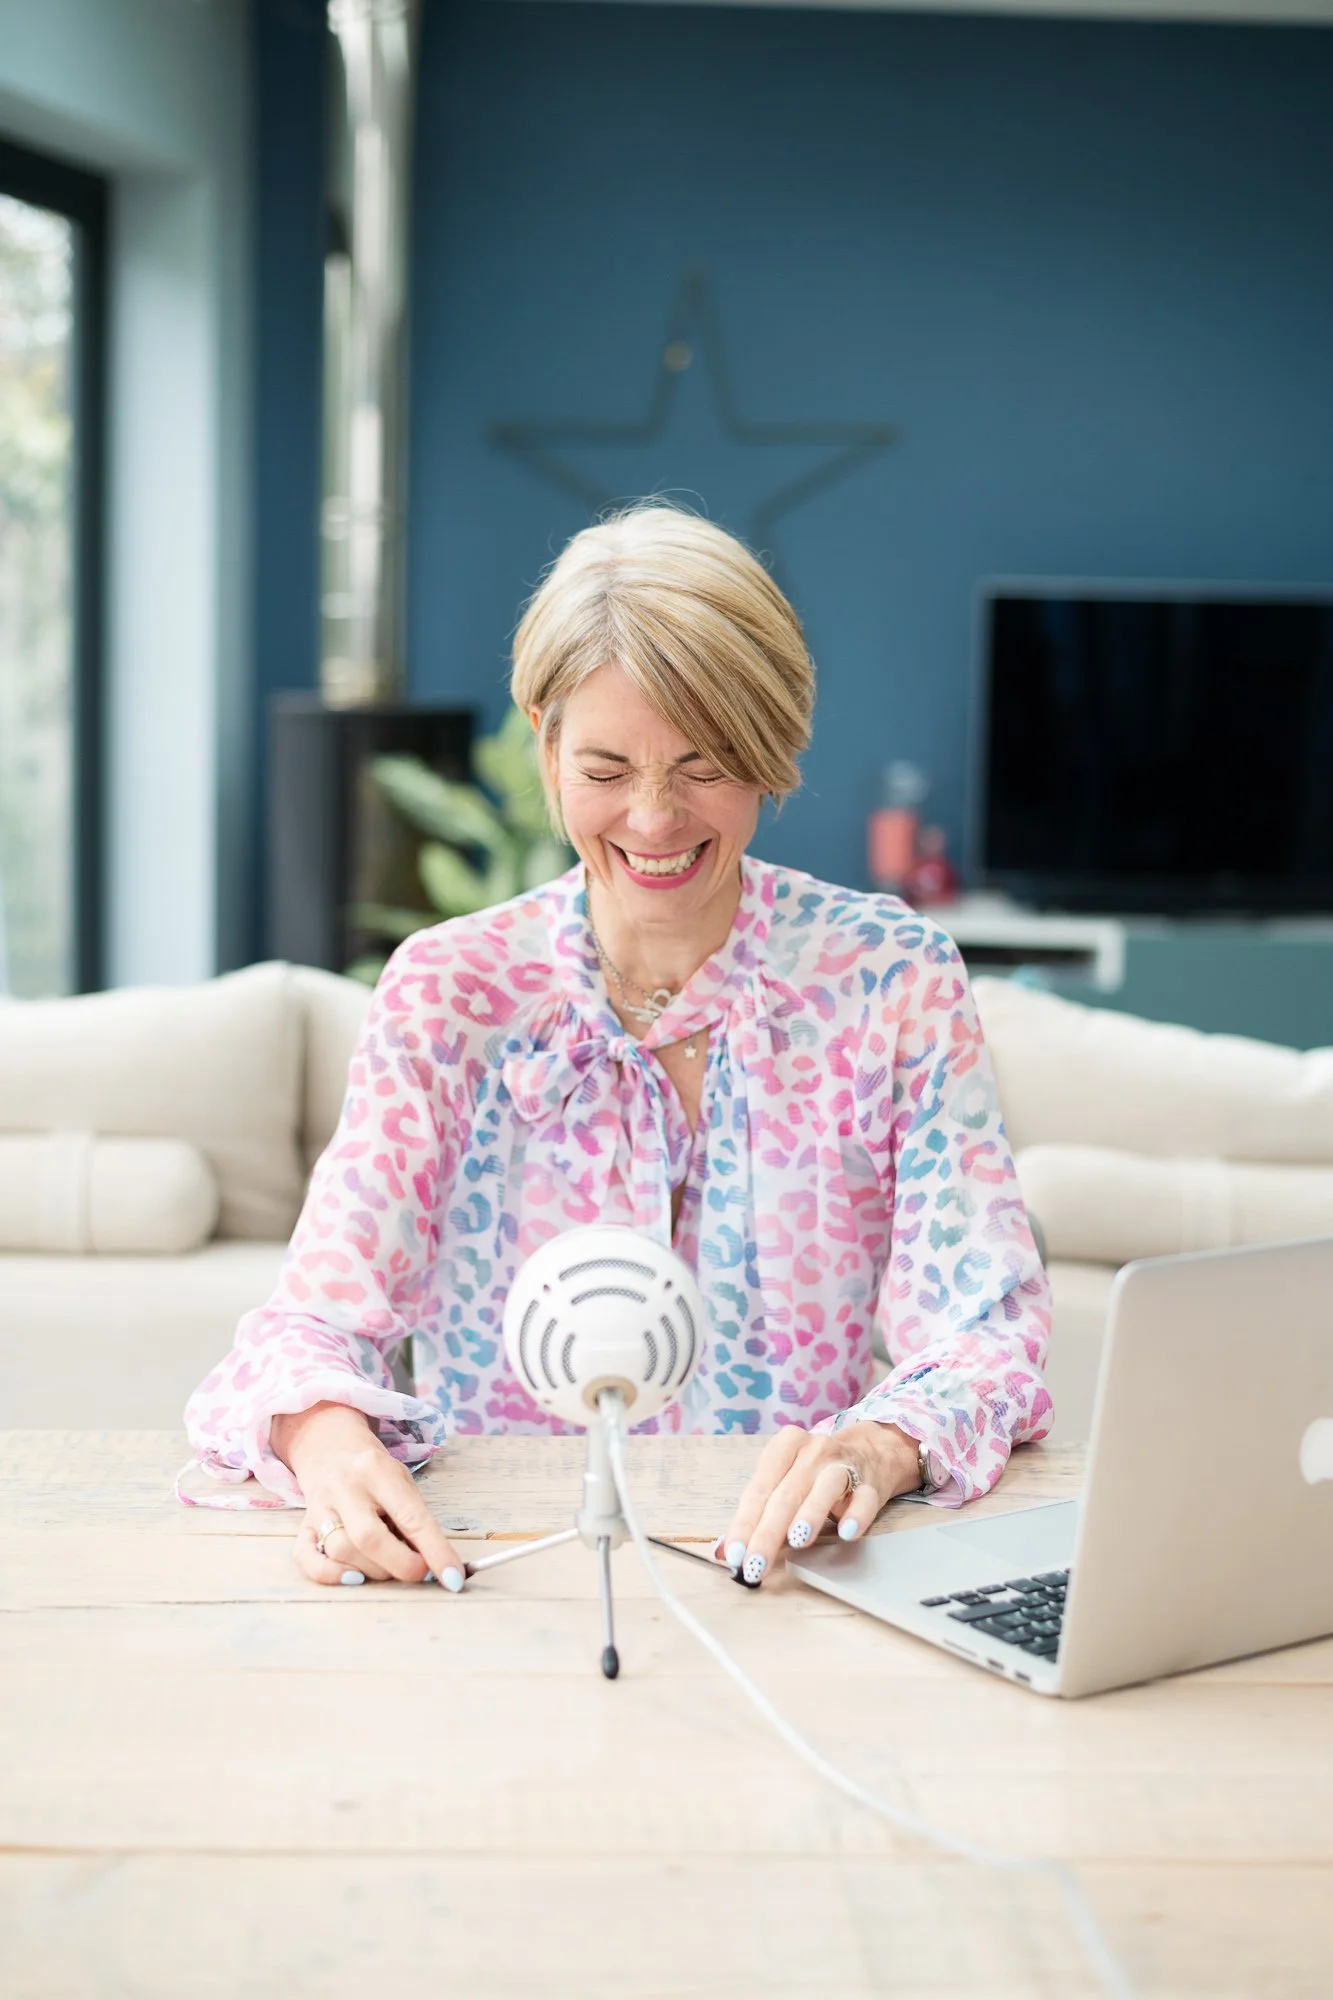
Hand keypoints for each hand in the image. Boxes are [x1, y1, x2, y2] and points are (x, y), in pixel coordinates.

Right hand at [272, 1401, 467, 1591]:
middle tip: (419, 1572)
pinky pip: (307, 1559)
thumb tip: (437, 1565)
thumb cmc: (375, 1473)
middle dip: (401, 1565)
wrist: (331, 1450)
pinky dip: (331, 1576)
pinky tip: (354, 1577)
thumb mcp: (402, 1482)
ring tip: (389, 1564)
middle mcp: (344, 1486)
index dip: (434, 1550)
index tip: (453, 1578)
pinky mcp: (302, 1526)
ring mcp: (319, 1507)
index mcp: (377, 1469)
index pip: (411, 1516)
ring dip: (373, 1571)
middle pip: (368, 1537)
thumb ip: (416, 1519)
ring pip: (341, 1551)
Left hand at [717, 1421, 920, 1586]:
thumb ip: (756, 1514)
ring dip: (810, 1514)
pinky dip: (856, 1516)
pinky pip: (864, 1499)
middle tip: (755, 1565)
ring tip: (797, 1539)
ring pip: (824, 1489)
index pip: (758, 1490)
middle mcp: (813, 1451)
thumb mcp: (782, 1482)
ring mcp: (843, 1465)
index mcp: (785, 1447)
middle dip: (768, 1534)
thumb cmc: (814, 1474)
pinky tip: (847, 1532)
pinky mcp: (871, 1484)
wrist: (868, 1453)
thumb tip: (724, 1553)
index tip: (734, 1555)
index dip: (744, 1524)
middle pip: (786, 1495)